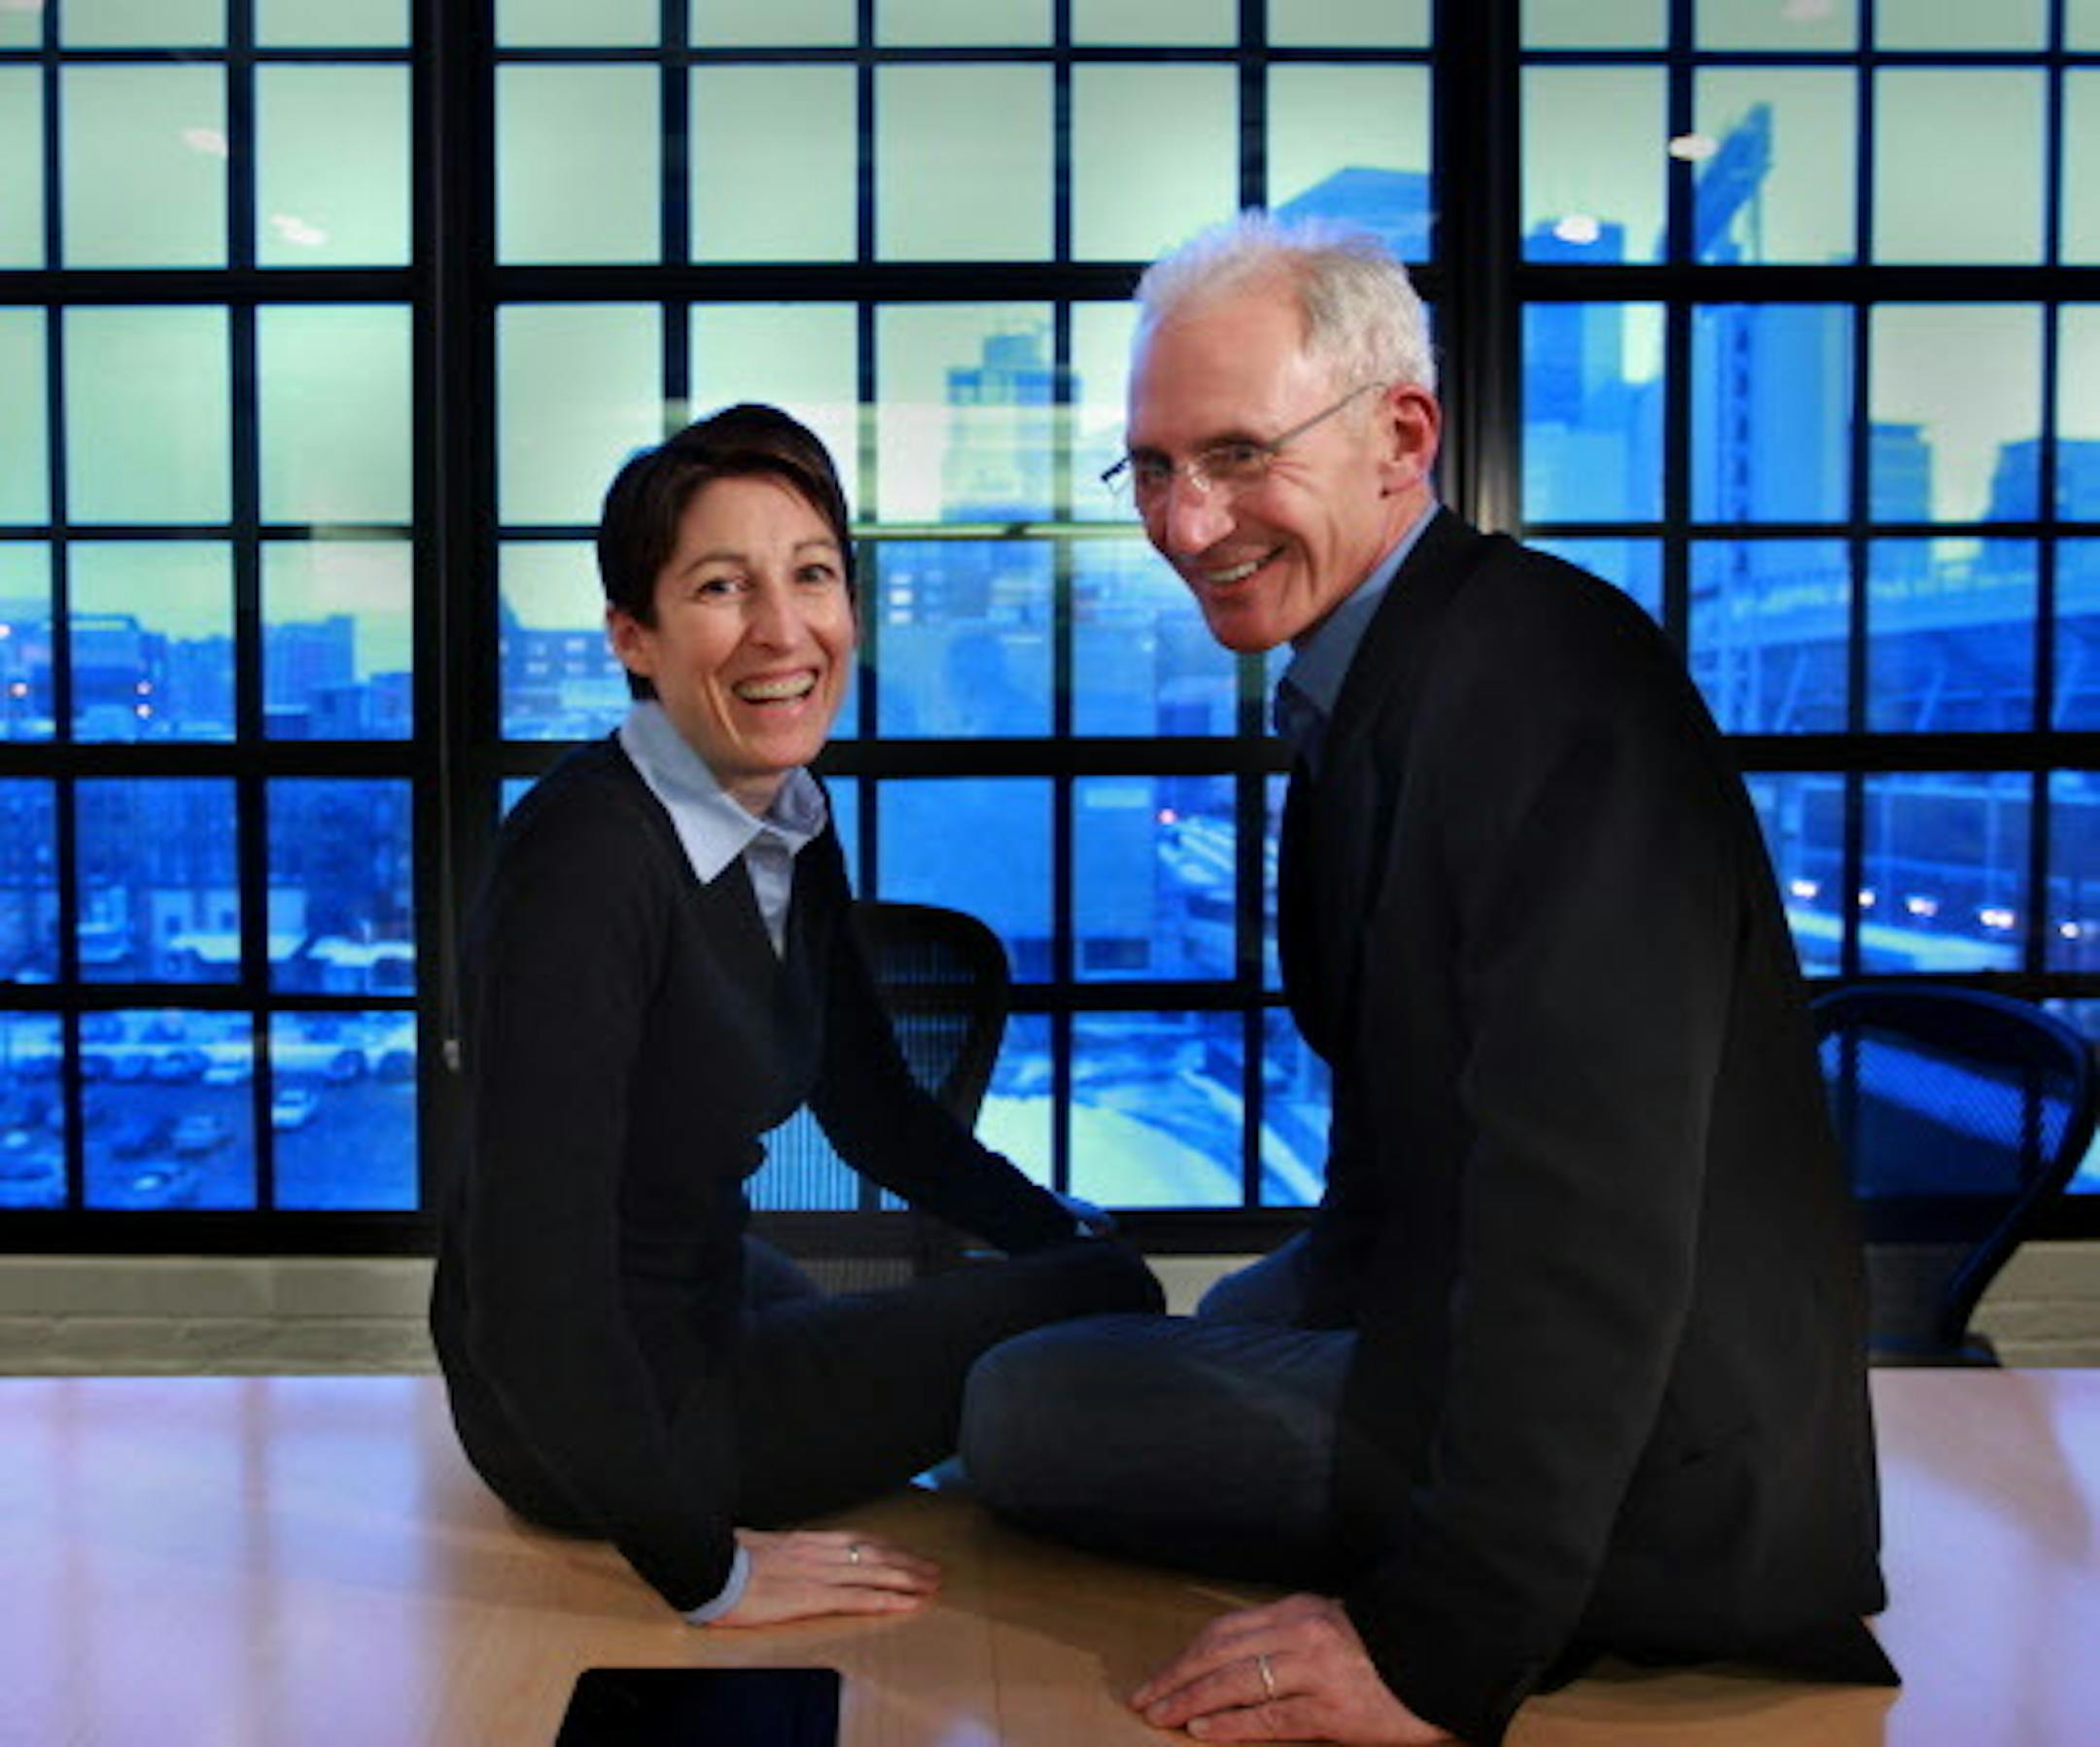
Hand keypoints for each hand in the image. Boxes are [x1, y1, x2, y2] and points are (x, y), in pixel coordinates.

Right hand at [708, 1528, 940, 1627]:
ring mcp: (817, 1573)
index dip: (887, 1548)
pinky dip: (883, 1600)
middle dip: (906, 1563)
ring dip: (905, 1579)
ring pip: (873, 1573)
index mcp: (806, 1541)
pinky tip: (902, 1603)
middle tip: (932, 1569)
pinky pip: (855, 1598)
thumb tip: (778, 1551)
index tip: (906, 1553)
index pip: (857, 1541)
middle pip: (874, 1555)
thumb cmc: (726, 1558)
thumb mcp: (758, 1545)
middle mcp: (818, 1552)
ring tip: (929, 1585)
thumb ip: (778, 1548)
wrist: (710, 1566)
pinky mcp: (810, 1597)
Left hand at [1130, 1594, 1450, 1743]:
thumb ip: (1289, 1637)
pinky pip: (1270, 1717)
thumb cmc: (1390, 1650)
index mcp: (1299, 1611)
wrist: (1449, 1658)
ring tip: (1160, 1714)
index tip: (1163, 1673)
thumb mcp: (1333, 1628)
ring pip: (1234, 1681)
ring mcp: (1316, 1670)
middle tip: (1144, 1696)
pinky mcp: (1334, 1709)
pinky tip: (1202, 1729)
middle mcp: (1301, 1633)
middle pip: (1219, 1652)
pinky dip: (1230, 1723)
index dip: (1187, 1654)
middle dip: (1176, 1675)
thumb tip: (1238, 1661)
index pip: (1225, 1631)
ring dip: (1189, 1699)